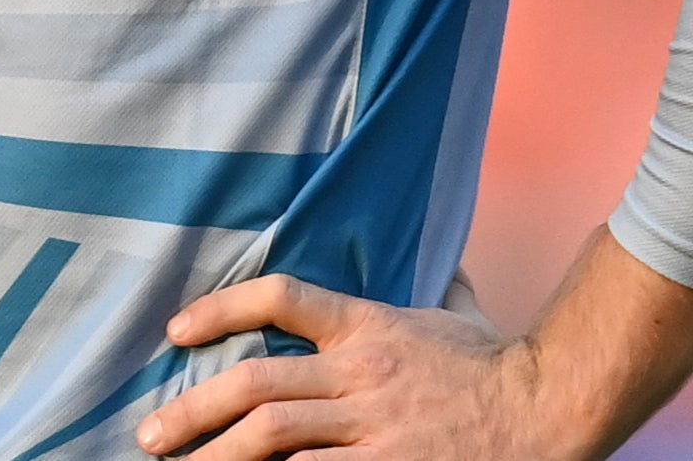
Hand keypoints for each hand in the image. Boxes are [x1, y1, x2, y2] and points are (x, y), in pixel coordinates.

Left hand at [136, 273, 554, 460]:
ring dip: (218, 457)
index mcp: (365, 327)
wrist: (554, 408)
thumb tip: (446, 263)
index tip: (175, 331)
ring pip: (273, 438)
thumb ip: (438, 288)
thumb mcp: (459, 313)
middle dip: (194, 410)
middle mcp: (359, 375)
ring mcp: (374, 427)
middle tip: (152, 436)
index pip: (278, 298)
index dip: (219, 308)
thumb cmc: (501, 364)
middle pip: (256, 385)